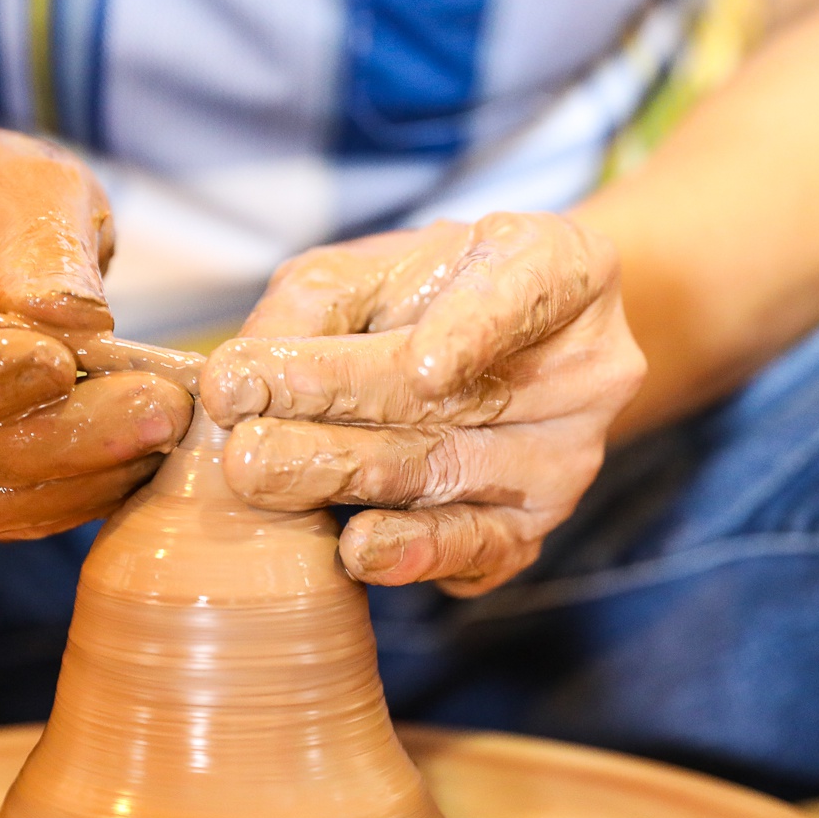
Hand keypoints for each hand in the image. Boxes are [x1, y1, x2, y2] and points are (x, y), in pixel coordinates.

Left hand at [199, 214, 644, 595]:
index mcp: (562, 269)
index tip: (422, 368)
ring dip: (340, 471)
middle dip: (337, 398)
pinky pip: (473, 547)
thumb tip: (234, 379)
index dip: (473, 331)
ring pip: (440, 467)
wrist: (513, 355)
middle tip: (249, 414)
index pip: (525, 292)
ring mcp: (563, 456)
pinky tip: (359, 548)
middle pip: (450, 391)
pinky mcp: (531, 527)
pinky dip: (413, 550)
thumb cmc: (429, 295)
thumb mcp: (375, 267)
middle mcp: (584, 367)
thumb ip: (312, 305)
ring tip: (257, 468)